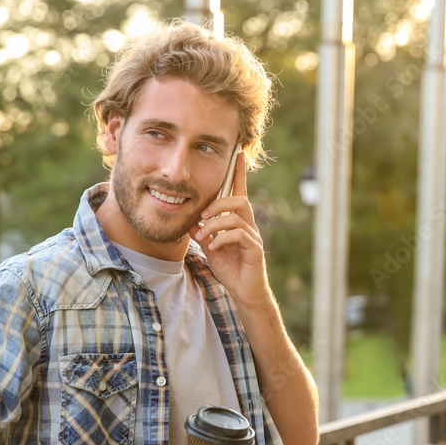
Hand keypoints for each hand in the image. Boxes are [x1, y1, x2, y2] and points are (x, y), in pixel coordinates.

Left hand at [194, 151, 271, 309]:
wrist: (244, 291)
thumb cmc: (230, 268)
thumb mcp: (210, 247)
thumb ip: (203, 232)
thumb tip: (191, 221)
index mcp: (238, 221)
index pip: (239, 191)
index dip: (239, 172)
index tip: (238, 153)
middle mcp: (248, 225)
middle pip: (239, 200)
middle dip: (218, 203)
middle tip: (201, 216)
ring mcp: (253, 237)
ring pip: (237, 217)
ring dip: (215, 224)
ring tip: (203, 236)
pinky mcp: (254, 250)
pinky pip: (239, 235)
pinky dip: (222, 239)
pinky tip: (214, 248)